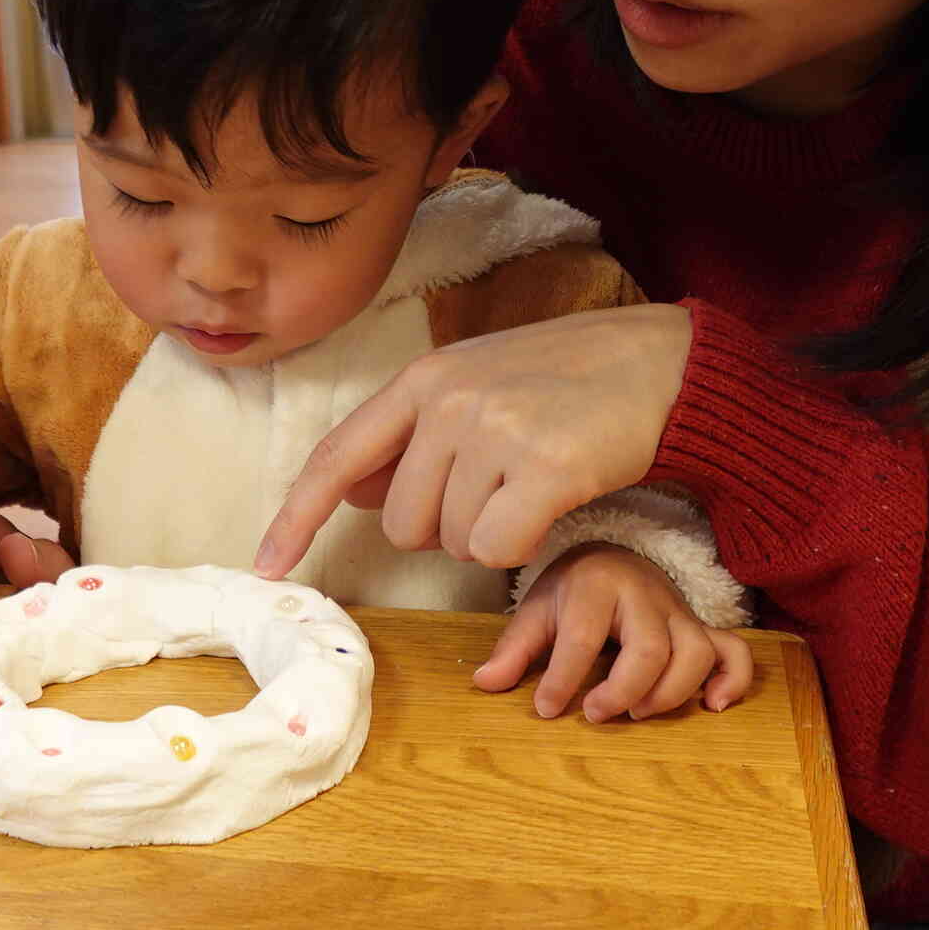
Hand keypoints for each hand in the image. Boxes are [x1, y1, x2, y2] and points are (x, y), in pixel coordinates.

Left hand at [255, 305, 693, 578]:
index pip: (337, 457)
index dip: (297, 516)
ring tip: (535, 480)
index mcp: (422, 381)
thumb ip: (412, 435)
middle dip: (448, 527)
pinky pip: (498, 552)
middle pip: (405, 525)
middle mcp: (448, 402)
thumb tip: (355, 492)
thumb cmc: (567, 380)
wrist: (661, 364)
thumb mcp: (477, 385)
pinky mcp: (544, 468)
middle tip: (502, 484)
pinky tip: (554, 503)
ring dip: (492, 534)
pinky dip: (523, 545)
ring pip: (455, 543)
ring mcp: (495, 431)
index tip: (267, 566)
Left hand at [473, 543, 755, 720]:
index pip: (584, 635)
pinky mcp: (701, 629)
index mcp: (596, 585)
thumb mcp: (537, 611)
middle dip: (623, 689)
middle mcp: (644, 596)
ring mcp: (678, 613)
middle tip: (596, 713)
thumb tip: (484, 683)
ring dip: (670, 692)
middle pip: (649, 648)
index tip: (545, 709)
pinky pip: (733, 651)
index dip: (563, 678)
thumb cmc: (572, 592)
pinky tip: (711, 707)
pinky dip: (731, 680)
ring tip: (638, 712)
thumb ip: (514, 648)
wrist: (614, 559)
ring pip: (694, 652)